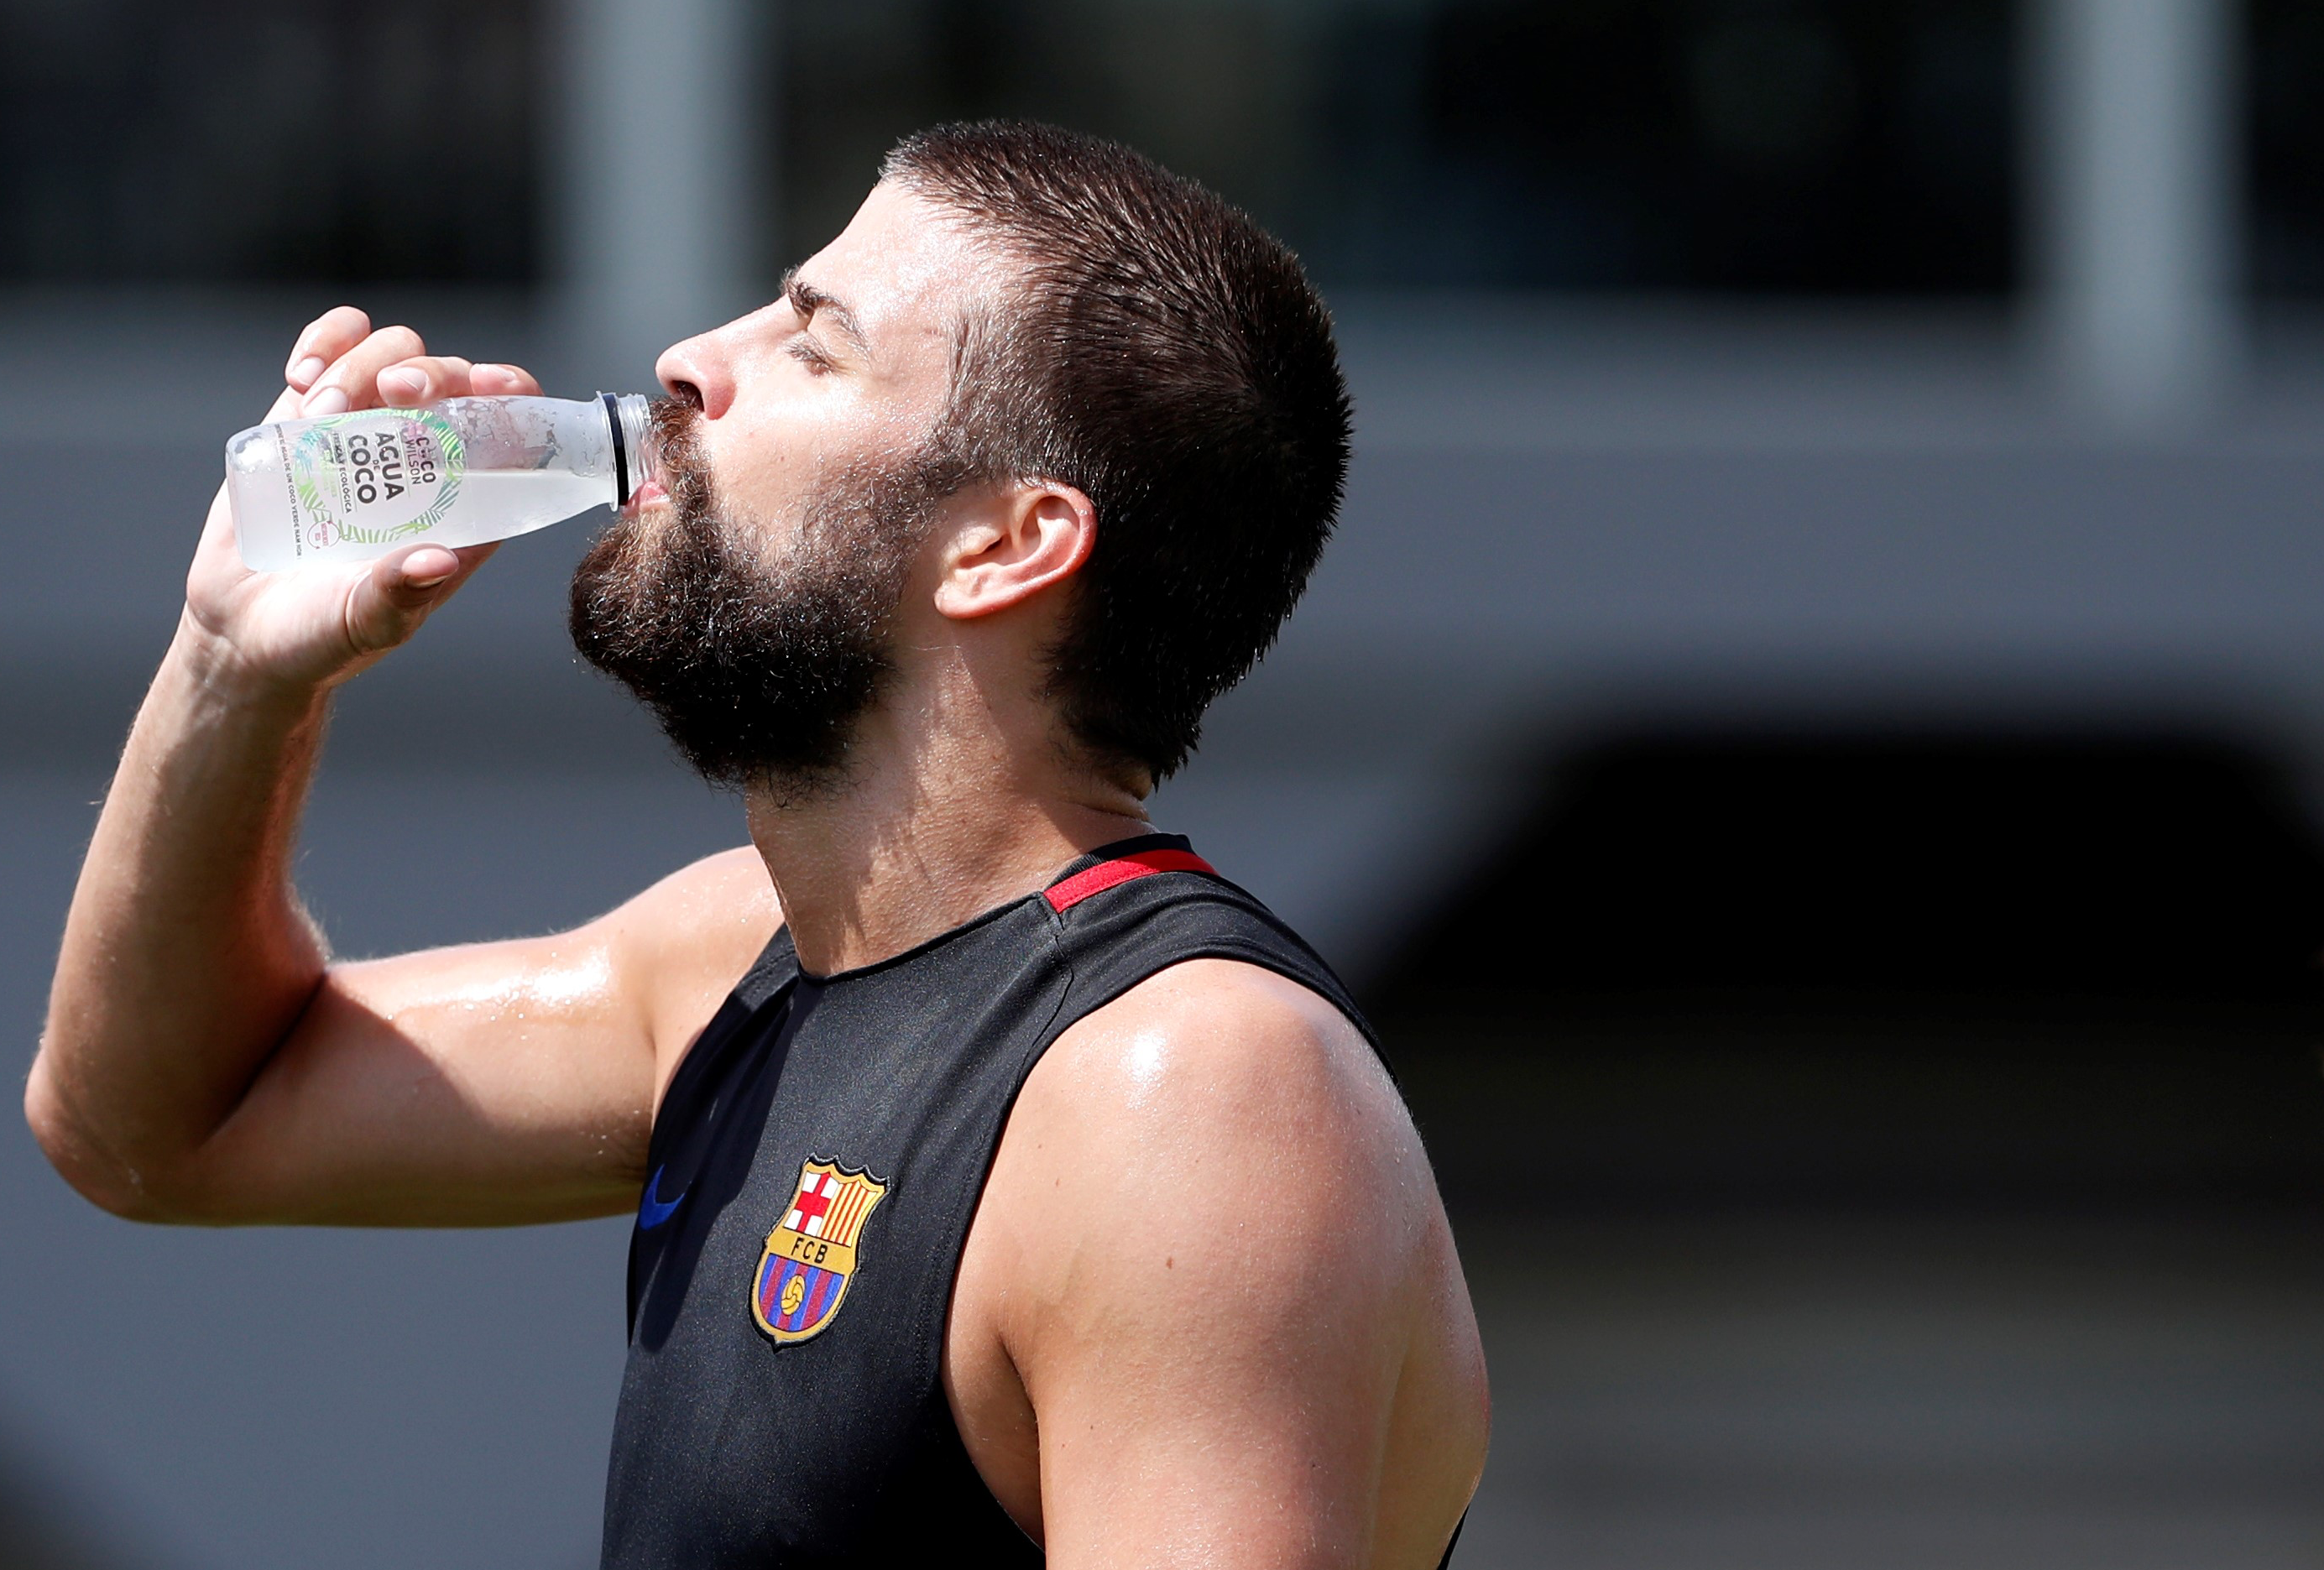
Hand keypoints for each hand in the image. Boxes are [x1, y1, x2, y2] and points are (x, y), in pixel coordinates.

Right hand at [183, 307, 546, 694]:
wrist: (241, 634)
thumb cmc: (319, 640)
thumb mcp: (365, 624)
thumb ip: (397, 595)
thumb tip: (438, 561)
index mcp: (464, 509)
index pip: (510, 434)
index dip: (512, 398)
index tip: (487, 388)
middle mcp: (424, 465)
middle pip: (453, 380)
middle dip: (430, 371)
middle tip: (393, 392)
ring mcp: (367, 435)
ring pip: (393, 355)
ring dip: (363, 361)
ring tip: (319, 409)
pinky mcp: (309, 419)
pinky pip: (333, 352)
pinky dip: (324, 343)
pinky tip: (299, 377)